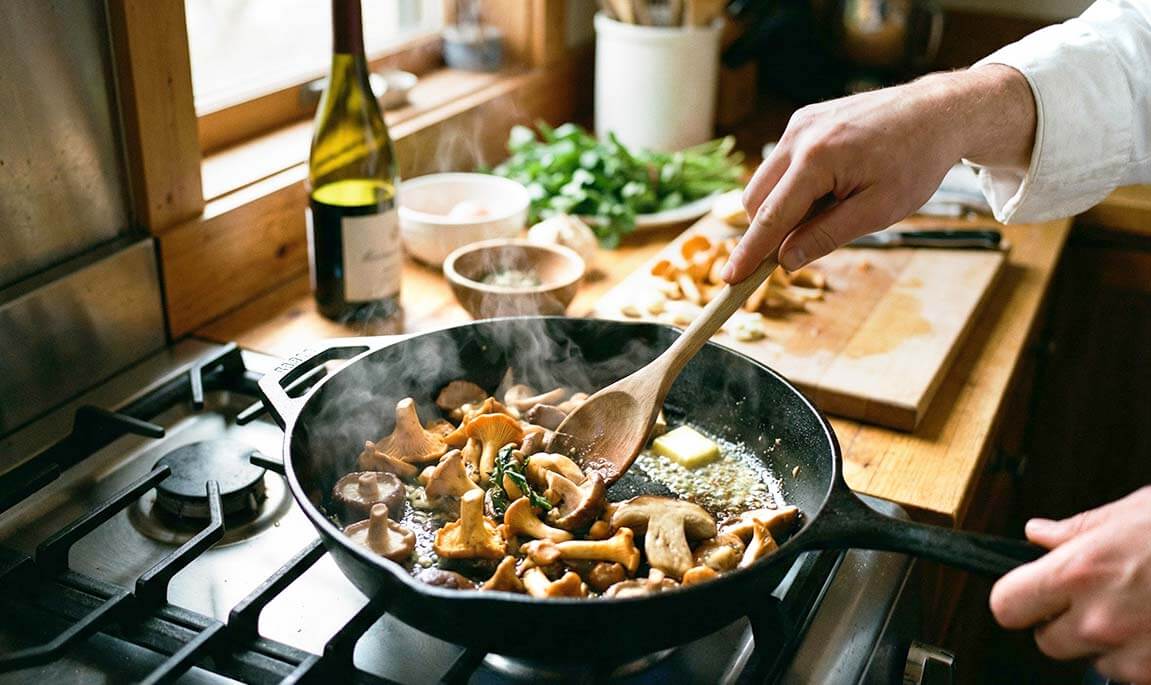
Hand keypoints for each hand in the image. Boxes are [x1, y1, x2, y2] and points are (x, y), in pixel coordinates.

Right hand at [723, 65, 1035, 281]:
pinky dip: (795, 185)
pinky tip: (835, 183)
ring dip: (784, 206)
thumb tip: (786, 260)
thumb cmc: (915, 161)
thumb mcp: (879, 210)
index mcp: (817, 159)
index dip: (749, 253)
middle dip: (771, 228)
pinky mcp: (803, 120)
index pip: (770, 217)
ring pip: (764, 182)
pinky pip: (781, 165)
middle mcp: (799, 136)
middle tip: (815, 236)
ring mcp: (798, 124)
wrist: (937, 112)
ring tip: (835, 203)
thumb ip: (826, 236)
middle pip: (755, 200)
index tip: (729, 279)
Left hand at [990, 487, 1150, 682]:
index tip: (1030, 593)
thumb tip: (1039, 535)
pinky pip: (1135, 676)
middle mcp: (1102, 619)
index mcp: (1081, 571)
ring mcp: (1137, 654)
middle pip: (1048, 642)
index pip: (1008, 605)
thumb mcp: (1132, 513)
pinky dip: (1146, 658)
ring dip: (1111, 643)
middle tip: (1099, 597)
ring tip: (1146, 607)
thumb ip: (1077, 531)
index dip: (1018, 599)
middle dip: (1065, 623)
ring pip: (1096, 663)